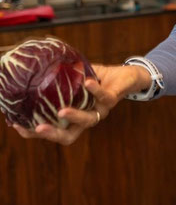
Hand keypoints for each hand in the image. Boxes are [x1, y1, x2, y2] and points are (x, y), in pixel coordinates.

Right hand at [11, 64, 150, 145]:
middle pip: (68, 136)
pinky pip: (102, 97)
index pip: (54, 131)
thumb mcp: (75, 78)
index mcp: (76, 117)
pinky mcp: (112, 99)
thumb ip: (58, 77)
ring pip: (87, 120)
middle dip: (51, 134)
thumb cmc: (99, 79)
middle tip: (36, 129)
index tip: (18, 126)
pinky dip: (94, 90)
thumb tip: (33, 68)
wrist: (128, 77)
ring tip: (61, 112)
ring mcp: (100, 111)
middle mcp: (87, 118)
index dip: (36, 133)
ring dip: (73, 116)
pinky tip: (86, 82)